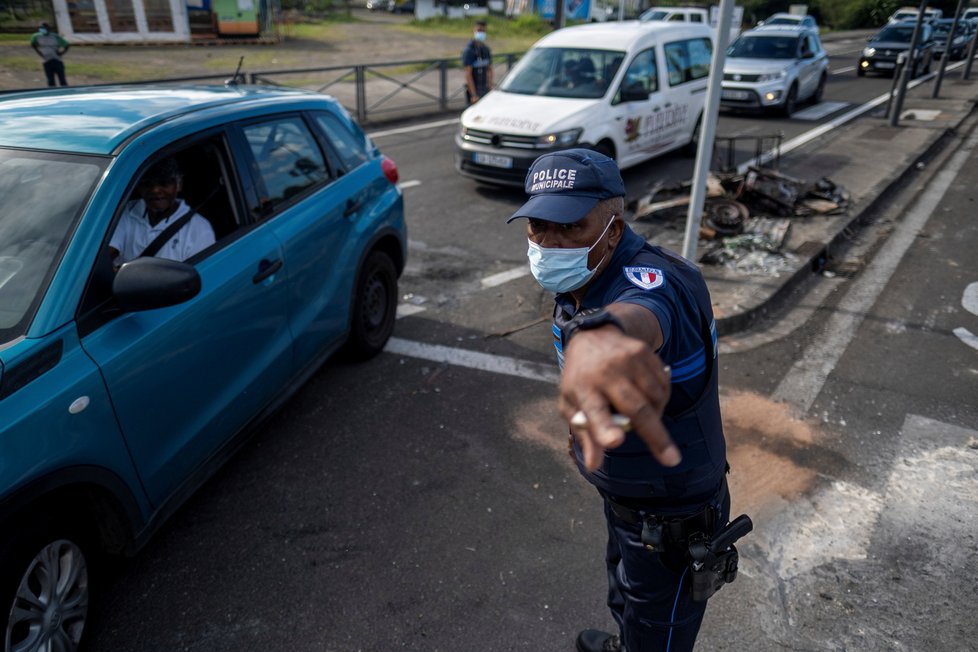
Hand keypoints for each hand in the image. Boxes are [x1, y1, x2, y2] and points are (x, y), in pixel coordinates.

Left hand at [559, 326, 678, 470]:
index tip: (614, 442)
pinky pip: (663, 385)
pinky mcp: (644, 353)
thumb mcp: (572, 405)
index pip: (594, 411)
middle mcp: (607, 373)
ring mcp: (628, 361)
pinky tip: (649, 400)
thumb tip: (593, 465)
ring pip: (655, 399)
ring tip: (644, 417)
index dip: (604, 429)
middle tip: (671, 459)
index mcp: (583, 389)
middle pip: (636, 408)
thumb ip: (585, 434)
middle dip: (655, 436)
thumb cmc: (581, 379)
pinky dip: (661, 400)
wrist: (593, 336)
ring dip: (656, 416)